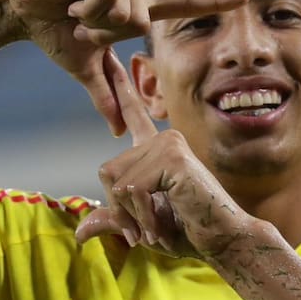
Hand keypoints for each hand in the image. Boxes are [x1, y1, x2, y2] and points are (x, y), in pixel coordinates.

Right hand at [2, 0, 247, 135]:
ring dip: (93, 22)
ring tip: (74, 10)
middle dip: (107, 36)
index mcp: (136, 6)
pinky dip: (85, 7)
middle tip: (82, 27)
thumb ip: (107, 95)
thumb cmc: (52, 33)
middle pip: (143, 24)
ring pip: (125, 12)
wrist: (19, 9)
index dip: (215, 2)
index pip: (183, 4)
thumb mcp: (85, 68)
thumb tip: (119, 131)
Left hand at [75, 51, 254, 257]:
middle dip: (119, 210)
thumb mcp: (138, 225)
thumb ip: (112, 220)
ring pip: (118, 183)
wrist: (220, 241)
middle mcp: (161, 141)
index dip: (119, 86)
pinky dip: (142, 216)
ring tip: (155, 229)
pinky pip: (133, 189)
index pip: (132, 113)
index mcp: (154, 149)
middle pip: (107, 171)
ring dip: (132, 217)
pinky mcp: (174, 157)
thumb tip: (80, 234)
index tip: (109, 58)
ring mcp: (168, 145)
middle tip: (143, 232)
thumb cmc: (185, 232)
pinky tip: (161, 225)